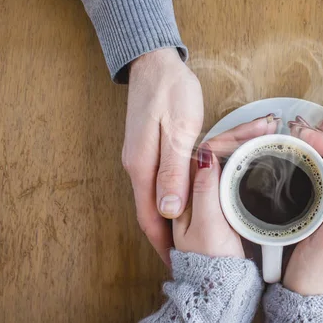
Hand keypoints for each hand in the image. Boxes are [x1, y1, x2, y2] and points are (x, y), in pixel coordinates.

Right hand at [122, 48, 203, 265]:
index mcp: (142, 166)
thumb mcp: (178, 131)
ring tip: (186, 234)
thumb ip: (173, 171)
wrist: (155, 61)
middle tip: (184, 253)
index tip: (174, 262)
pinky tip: (183, 200)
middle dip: (166, 235)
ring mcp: (141, 156)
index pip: (149, 216)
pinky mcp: (148, 146)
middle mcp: (137, 165)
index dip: (162, 242)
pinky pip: (158, 180)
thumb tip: (168, 211)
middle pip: (150, 210)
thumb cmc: (170, 91)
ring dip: (169, 216)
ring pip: (154, 196)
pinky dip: (170, 195)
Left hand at [173, 115, 281, 256]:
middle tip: (268, 124)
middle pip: (217, 151)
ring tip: (267, 129)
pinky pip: (231, 169)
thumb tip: (205, 156)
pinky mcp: (217, 200)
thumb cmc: (209, 260)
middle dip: (242, 134)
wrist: (219, 284)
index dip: (231, 136)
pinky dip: (246, 157)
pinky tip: (259, 150)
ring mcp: (205, 193)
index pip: (205, 151)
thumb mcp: (206, 225)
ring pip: (225, 157)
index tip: (253, 127)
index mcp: (181, 191)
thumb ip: (204, 190)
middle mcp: (190, 189)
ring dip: (245, 142)